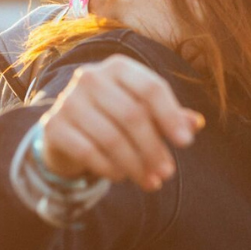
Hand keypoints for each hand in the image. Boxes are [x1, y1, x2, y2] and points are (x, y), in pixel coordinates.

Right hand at [37, 54, 203, 192]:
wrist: (66, 132)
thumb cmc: (113, 118)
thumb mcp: (143, 112)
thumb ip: (169, 116)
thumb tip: (196, 124)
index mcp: (118, 67)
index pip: (151, 88)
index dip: (171, 116)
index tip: (186, 143)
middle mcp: (90, 77)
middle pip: (132, 115)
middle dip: (154, 148)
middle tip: (167, 173)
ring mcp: (68, 100)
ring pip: (112, 138)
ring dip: (135, 165)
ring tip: (151, 182)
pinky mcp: (53, 126)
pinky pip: (89, 152)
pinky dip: (110, 168)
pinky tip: (122, 177)